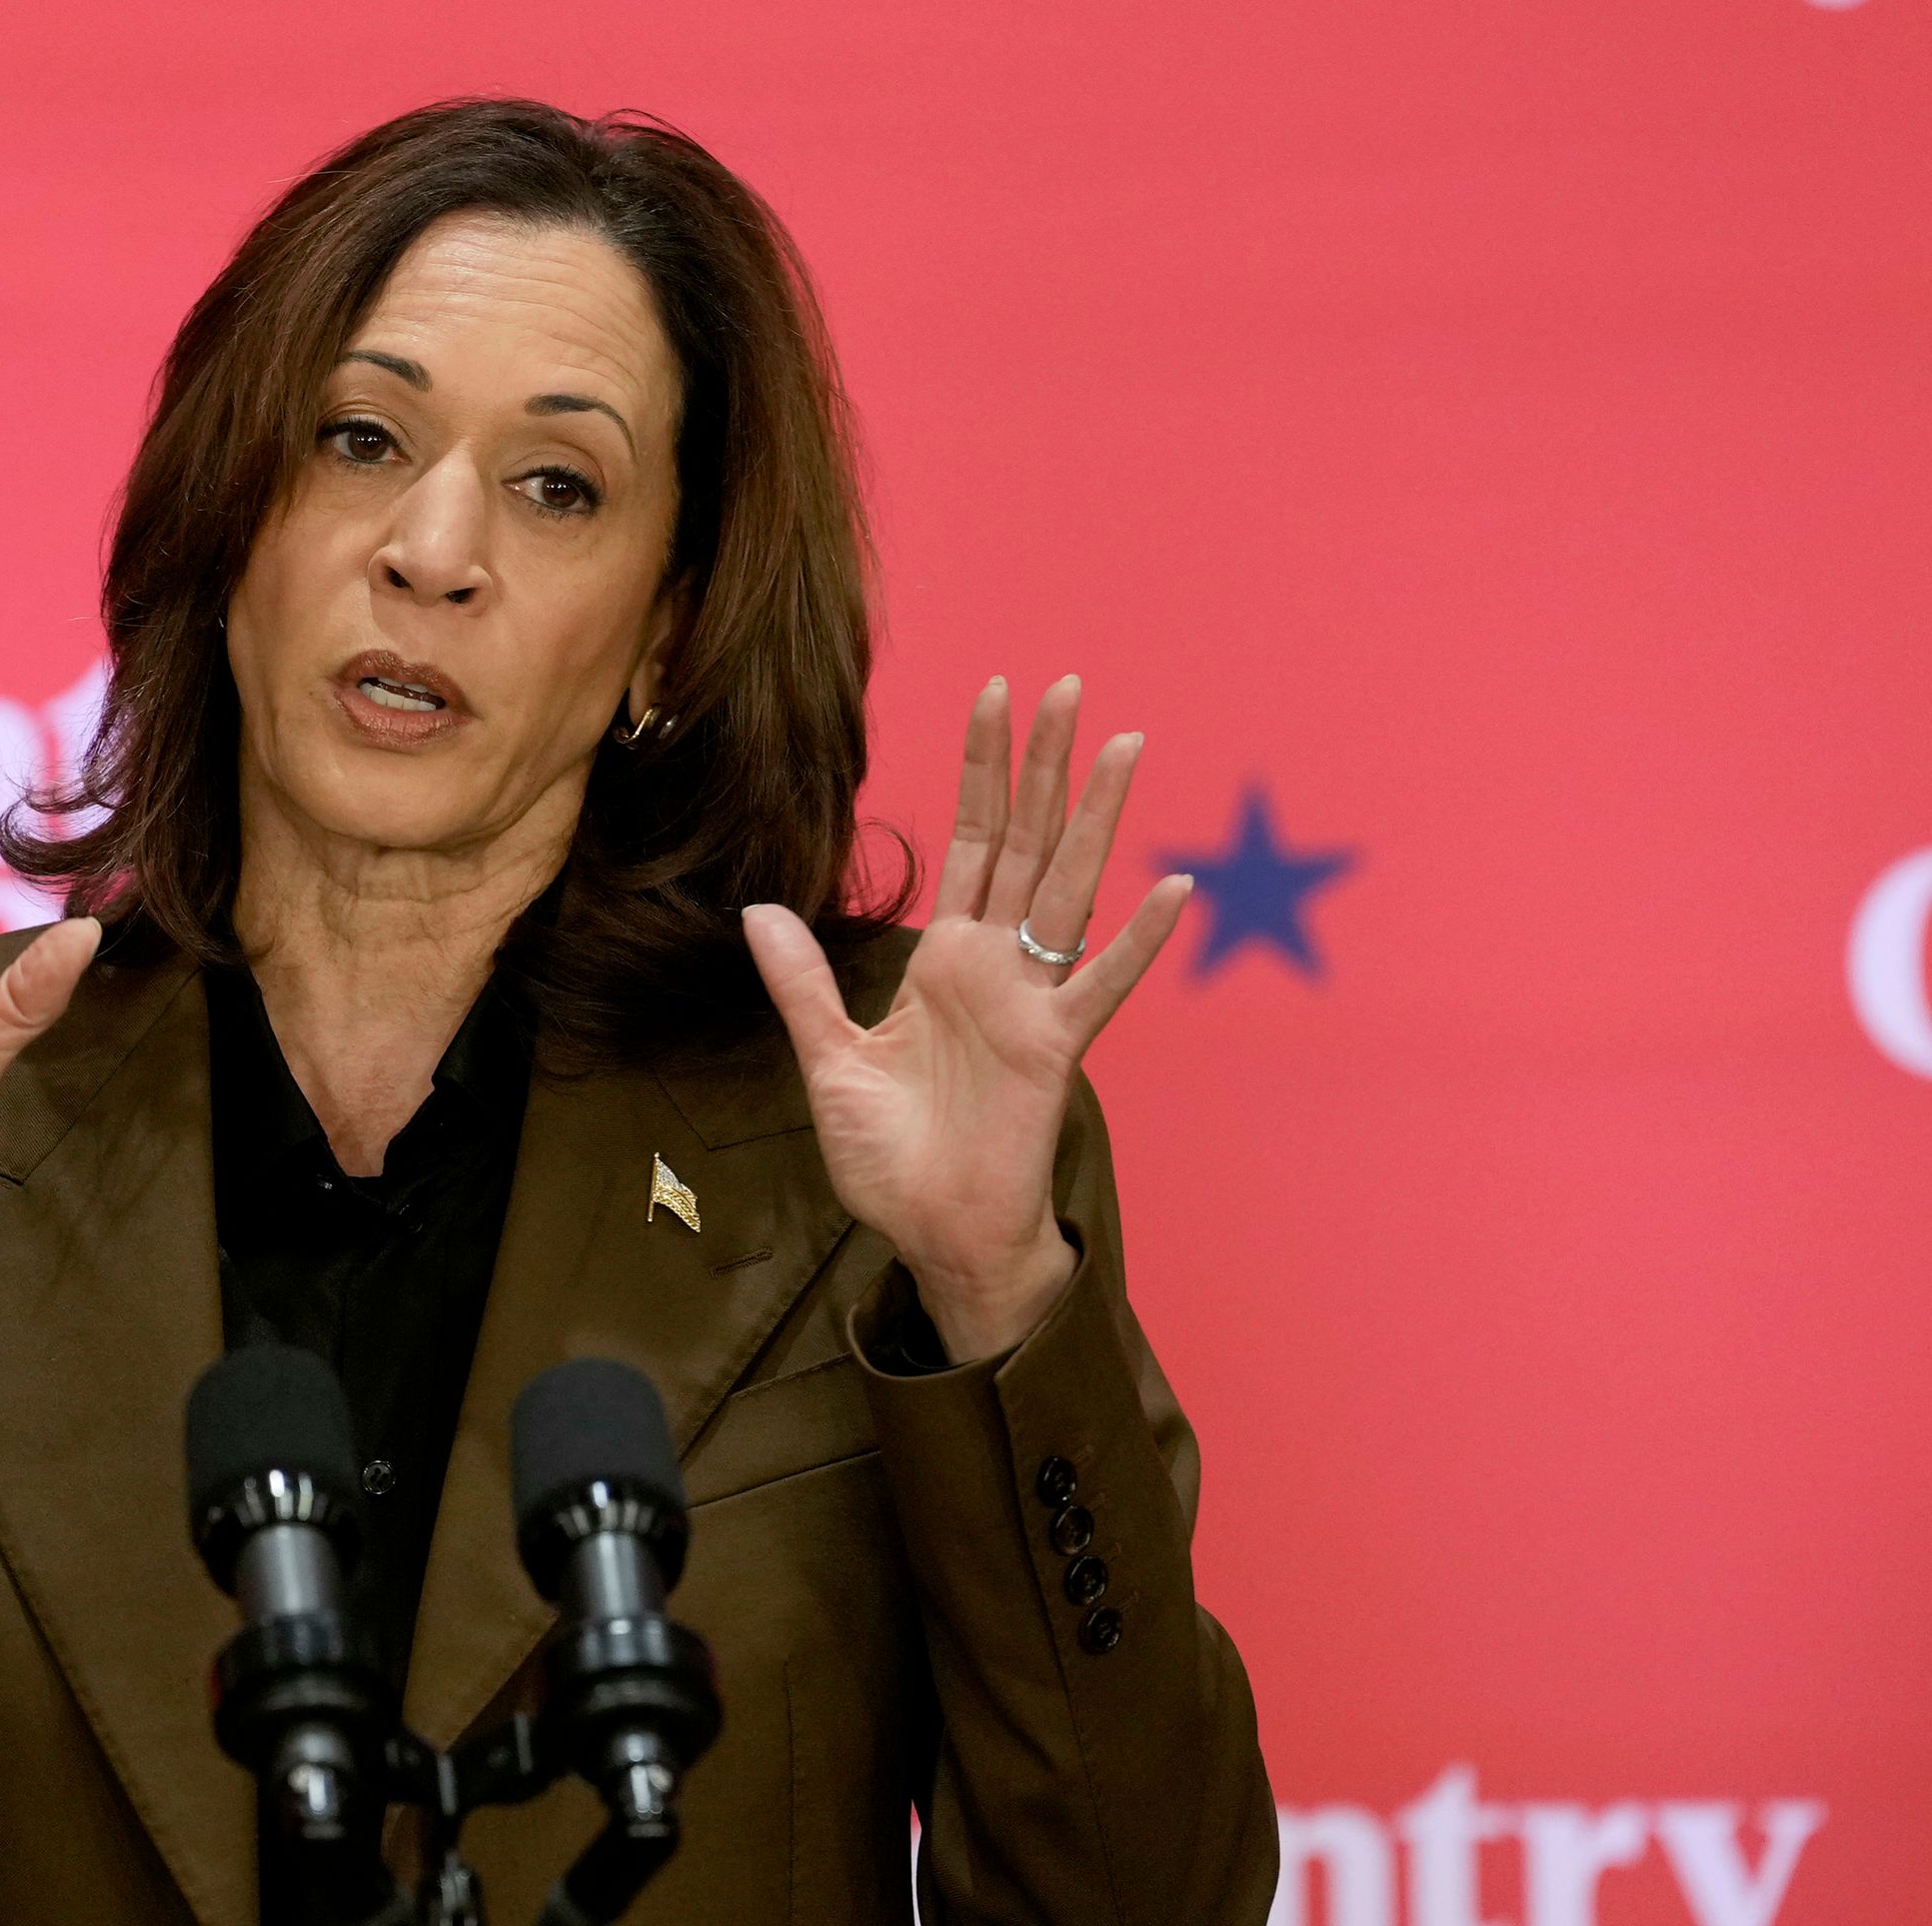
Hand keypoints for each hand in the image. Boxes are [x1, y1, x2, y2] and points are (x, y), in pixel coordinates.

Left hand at [743, 676, 1187, 1362]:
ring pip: (1069, 889)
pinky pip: (1100, 985)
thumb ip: (803, 985)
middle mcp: (997, 968)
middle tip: (1071, 686)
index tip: (995, 694)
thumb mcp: (828, 1060)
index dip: (983, 771)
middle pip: (1029, 843)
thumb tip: (759, 912)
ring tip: (1126, 748)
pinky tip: (1173, 889)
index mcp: (946, 961)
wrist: (930, 1233)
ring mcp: (1031, 1003)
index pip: (971, 843)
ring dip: (1097, 820)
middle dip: (1045, 766)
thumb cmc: (890, 1159)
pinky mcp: (1053, 1050)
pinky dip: (1138, 941)